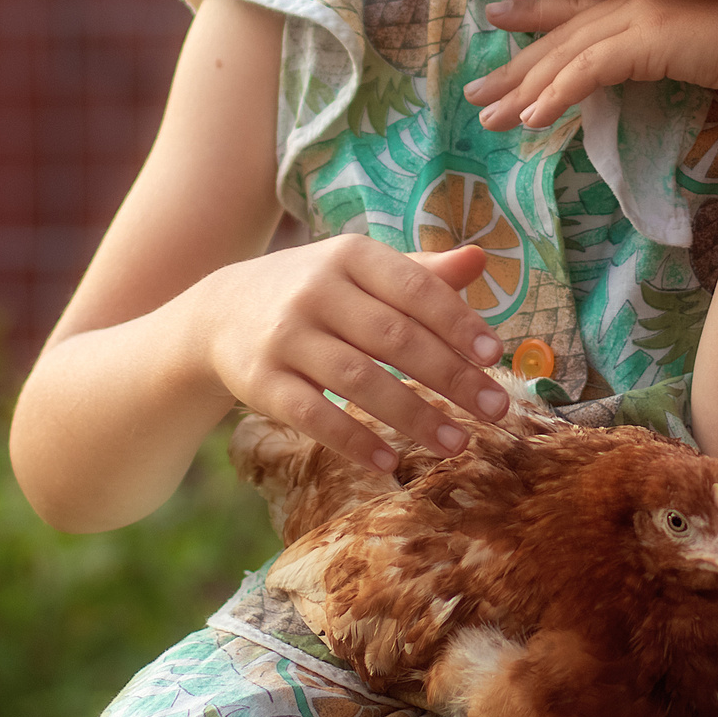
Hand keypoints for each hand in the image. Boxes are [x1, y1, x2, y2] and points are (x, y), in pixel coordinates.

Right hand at [196, 238, 512, 474]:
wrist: (220, 311)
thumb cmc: (316, 291)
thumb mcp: (360, 269)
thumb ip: (420, 270)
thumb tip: (480, 259)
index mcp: (350, 256)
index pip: (415, 288)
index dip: (458, 322)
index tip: (495, 355)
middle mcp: (316, 291)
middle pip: (394, 337)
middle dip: (451, 377)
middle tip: (497, 409)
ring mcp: (285, 336)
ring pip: (359, 380)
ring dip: (413, 415)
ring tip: (458, 444)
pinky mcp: (261, 381)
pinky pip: (313, 415)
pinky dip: (353, 440)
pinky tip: (389, 461)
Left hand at [465, 0, 717, 130]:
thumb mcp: (710, 46)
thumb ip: (680, 49)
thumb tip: (666, 63)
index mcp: (651, 2)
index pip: (581, 10)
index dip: (537, 15)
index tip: (500, 17)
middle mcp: (636, 4)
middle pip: (560, 38)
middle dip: (515, 66)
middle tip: (475, 90)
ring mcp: (638, 19)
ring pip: (564, 57)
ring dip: (523, 89)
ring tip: (488, 116)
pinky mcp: (644, 42)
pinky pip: (586, 73)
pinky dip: (556, 94)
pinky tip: (530, 120)